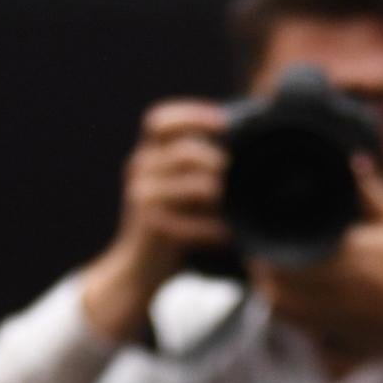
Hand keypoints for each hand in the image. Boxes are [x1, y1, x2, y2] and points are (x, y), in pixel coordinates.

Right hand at [80, 99, 229, 340]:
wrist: (138, 266)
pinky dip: (214, 229)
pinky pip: (192, 223)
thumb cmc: (168, 221)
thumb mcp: (175, 185)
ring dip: (221, 194)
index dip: (192, 115)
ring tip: (234, 203)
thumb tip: (244, 143)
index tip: (223, 122)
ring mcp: (142, 198)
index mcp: (147, 154)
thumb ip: (196, 164)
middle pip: (184, 151)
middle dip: (216, 160)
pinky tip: (227, 234)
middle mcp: (140, 170)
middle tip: (235, 172)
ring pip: (193, 186)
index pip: (159, 121)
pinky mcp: (151, 226)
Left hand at [254, 159, 382, 370]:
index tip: (264, 224)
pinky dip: (277, 303)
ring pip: (277, 299)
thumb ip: (370, 194)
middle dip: (263, 259)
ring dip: (266, 283)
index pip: (296, 245)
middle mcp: (334, 286)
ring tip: (261, 265)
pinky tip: (274, 290)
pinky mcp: (325, 329)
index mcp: (349, 255)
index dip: (273, 237)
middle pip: (278, 274)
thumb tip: (353, 162)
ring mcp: (327, 311)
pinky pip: (288, 319)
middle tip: (256, 243)